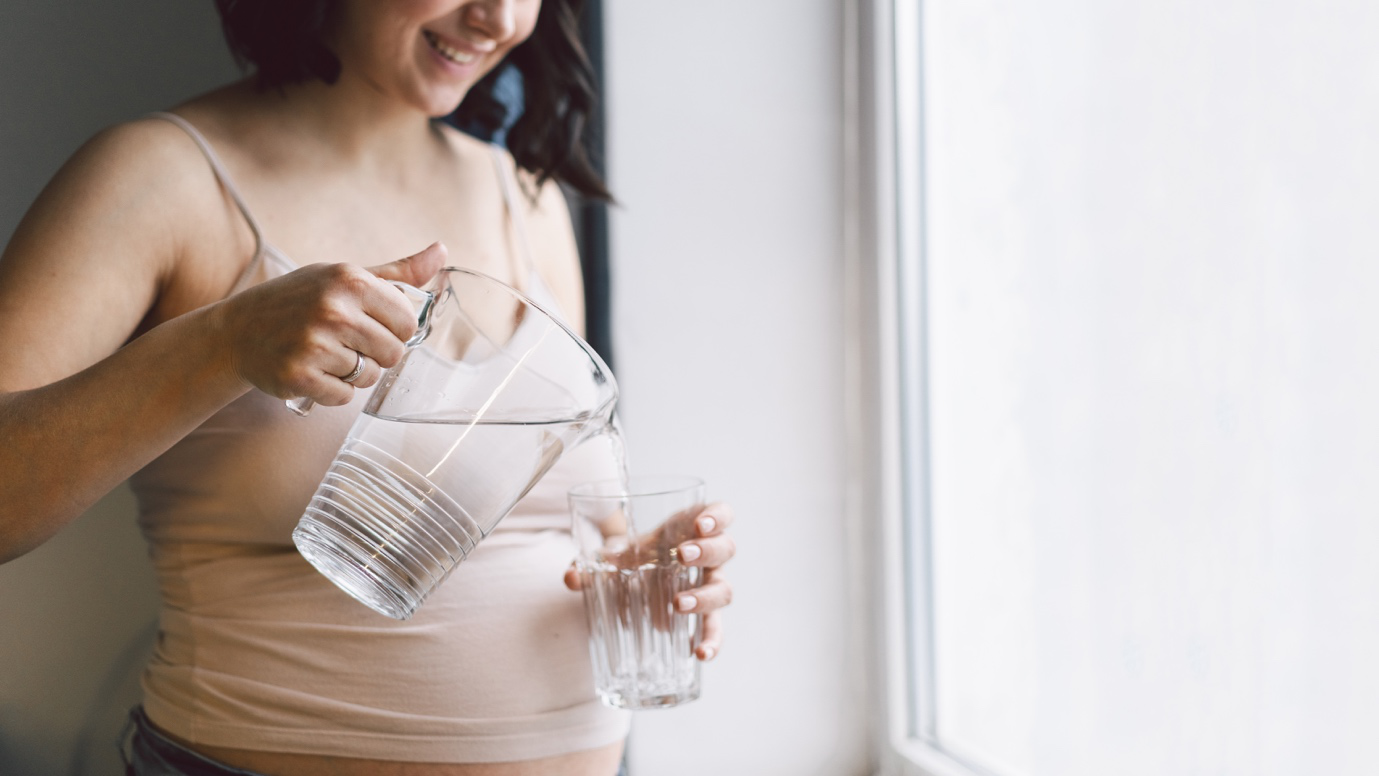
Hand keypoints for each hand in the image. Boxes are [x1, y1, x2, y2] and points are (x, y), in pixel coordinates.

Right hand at [210, 242, 445, 405]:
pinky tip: (312, 371)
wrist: (237, 330)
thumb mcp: (344, 277)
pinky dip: (332, 391)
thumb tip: (440, 252)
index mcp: (350, 280)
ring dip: (353, 373)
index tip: (371, 325)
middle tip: (345, 343)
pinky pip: (344, 397)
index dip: (394, 330)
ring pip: (369, 377)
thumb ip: (397, 273)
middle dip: (375, 354)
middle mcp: (333, 310)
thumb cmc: (298, 301)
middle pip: (393, 353)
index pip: (409, 322)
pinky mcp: (299, 376)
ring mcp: (314, 344)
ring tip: (324, 355)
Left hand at [566, 501, 735, 661]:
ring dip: (704, 596)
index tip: (702, 523)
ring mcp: (709, 585)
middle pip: (724, 549)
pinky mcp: (705, 614)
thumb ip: (590, 564)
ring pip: (723, 588)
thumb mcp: (616, 553)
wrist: (636, 574)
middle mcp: (708, 556)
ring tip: (679, 604)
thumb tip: (570, 578)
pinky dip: (712, 640)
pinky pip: (716, 627)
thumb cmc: (636, 556)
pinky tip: (700, 653)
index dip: (717, 515)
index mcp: (691, 530)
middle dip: (706, 551)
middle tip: (682, 555)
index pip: (719, 514)